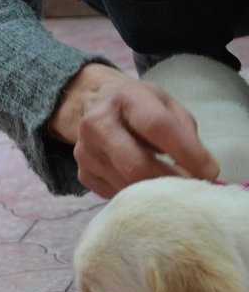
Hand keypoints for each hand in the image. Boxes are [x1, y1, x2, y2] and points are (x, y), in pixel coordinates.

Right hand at [48, 63, 219, 197]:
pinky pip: (115, 193)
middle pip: (137, 165)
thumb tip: (201, 172)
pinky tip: (142, 181)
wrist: (91, 105)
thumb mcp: (165, 105)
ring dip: (154, 191)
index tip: (209, 172)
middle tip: (191, 188)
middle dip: (170, 181)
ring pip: (127, 185)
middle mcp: (98, 124)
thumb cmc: (137, 107)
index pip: (157, 126)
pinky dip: (135, 193)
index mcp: (126, 98)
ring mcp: (85, 152)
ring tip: (169, 184)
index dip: (186, 152)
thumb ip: (184, 133)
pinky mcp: (83, 174)